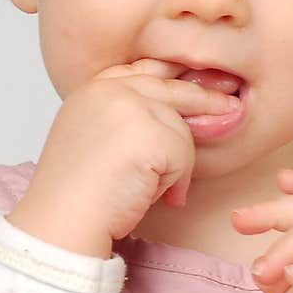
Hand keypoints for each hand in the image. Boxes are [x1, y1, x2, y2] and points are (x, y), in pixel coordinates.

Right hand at [6, 59, 237, 258]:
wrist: (62, 222)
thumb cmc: (77, 194)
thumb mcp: (94, 139)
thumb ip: (127, 118)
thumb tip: (178, 117)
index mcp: (92, 88)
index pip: (143, 70)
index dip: (174, 76)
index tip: (200, 79)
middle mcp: (110, 89)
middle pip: (172, 88)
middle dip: (206, 98)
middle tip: (230, 105)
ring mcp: (129, 107)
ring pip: (180, 129)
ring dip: (173, 166)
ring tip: (146, 189)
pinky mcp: (149, 133)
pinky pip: (184, 156)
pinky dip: (174, 183)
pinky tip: (149, 196)